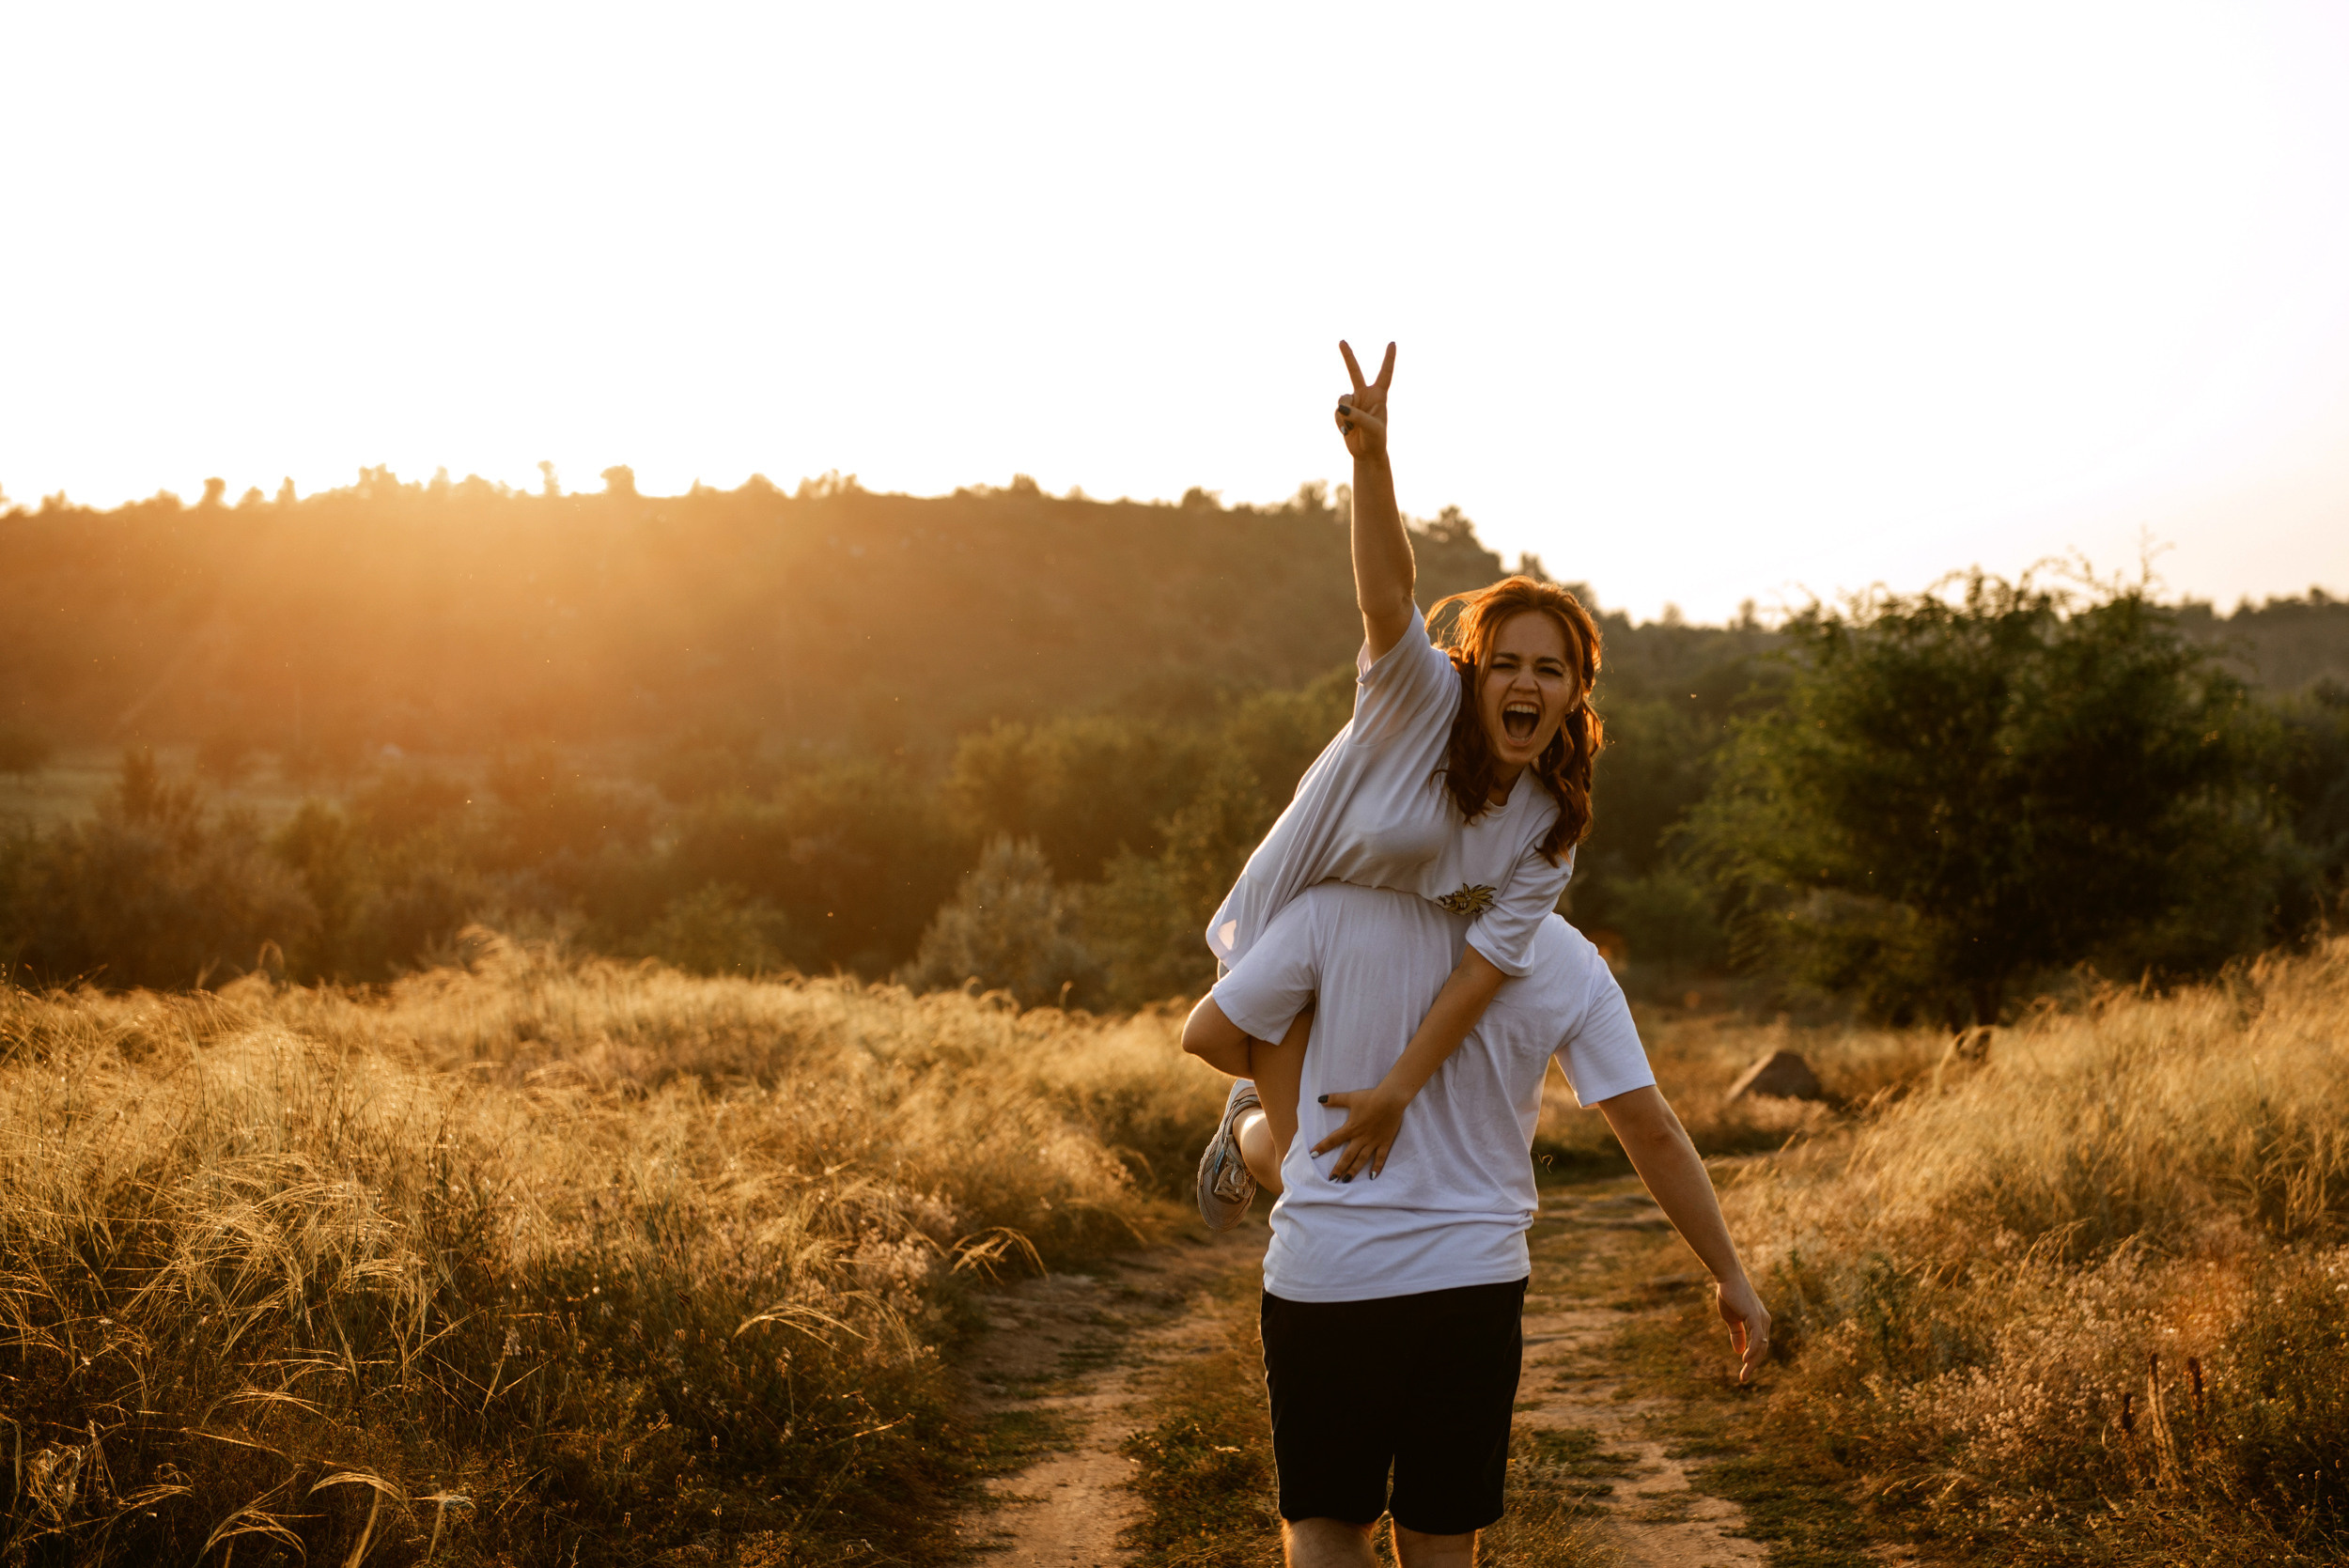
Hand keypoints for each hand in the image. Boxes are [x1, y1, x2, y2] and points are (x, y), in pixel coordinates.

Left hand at [1309, 1083, 1408, 1180]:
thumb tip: (1320, 1099)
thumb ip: (1335, 1099)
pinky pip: (1380, 1158)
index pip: (1333, 1140)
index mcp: (1351, 1128)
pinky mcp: (1385, 1143)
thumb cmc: (1370, 1097)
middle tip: (1331, 1180)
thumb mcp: (1350, 1097)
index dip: (1322, 1147)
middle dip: (1338, 1168)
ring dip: (1353, 1171)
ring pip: (1361, 1160)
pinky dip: (1377, 1167)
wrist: (1391, 1099)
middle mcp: (1360, 1138)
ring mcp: (1373, 1142)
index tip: (1313, 1155)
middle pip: (1347, 1156)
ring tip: (1346, 1181)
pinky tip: (1372, 1177)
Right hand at [1334, 340, 1394, 459]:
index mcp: (1379, 396)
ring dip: (1345, 415)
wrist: (1367, 453)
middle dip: (1347, 356)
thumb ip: (1357, 416)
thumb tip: (1340, 407)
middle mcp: (1366, 395)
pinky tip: (1347, 432)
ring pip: (1342, 400)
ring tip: (1352, 428)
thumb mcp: (1372, 427)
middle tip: (1341, 341)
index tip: (1392, 343)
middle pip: (1355, 372)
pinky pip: (1337, 412)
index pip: (1385, 373)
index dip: (1389, 359)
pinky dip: (1340, 423)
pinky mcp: (1344, 412)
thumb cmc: (1376, 439)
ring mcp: (1354, 403)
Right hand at [1715, 1275, 1770, 1385]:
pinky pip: (1758, 1338)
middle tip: (1743, 1379)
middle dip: (1752, 1365)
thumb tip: (1738, 1351)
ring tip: (1744, 1374)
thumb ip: (1737, 1334)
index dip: (1752, 1359)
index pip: (1759, 1346)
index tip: (1743, 1372)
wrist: (1728, 1278)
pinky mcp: (1755, 1317)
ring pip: (1761, 1347)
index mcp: (1760, 1322)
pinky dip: (1753, 1350)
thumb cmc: (1730, 1295)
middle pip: (1762, 1349)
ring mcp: (1762, 1320)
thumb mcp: (1732, 1319)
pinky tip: (1745, 1359)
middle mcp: (1764, 1322)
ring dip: (1752, 1362)